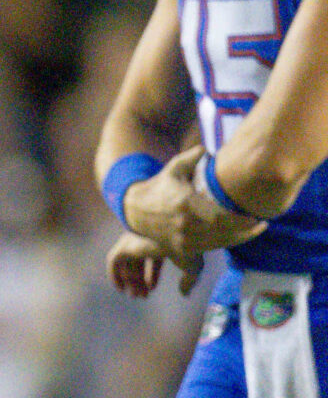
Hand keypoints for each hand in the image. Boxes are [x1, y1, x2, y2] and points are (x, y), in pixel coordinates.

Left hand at [106, 231, 181, 298]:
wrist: (175, 234)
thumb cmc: (187, 249)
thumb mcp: (192, 267)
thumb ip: (188, 281)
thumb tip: (184, 294)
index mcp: (162, 240)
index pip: (153, 258)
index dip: (153, 275)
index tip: (152, 288)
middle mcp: (145, 239)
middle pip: (138, 262)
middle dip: (139, 280)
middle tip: (141, 296)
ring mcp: (134, 241)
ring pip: (127, 263)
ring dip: (130, 281)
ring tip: (135, 296)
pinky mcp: (124, 246)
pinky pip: (114, 261)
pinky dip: (115, 274)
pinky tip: (120, 288)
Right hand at [124, 144, 266, 258]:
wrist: (135, 209)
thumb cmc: (160, 186)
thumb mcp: (173, 168)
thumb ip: (190, 158)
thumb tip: (206, 148)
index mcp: (185, 203)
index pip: (219, 217)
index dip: (240, 221)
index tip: (256, 218)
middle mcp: (184, 224)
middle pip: (222, 232)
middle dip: (244, 231)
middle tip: (261, 225)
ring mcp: (181, 238)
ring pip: (216, 243)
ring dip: (238, 239)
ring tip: (254, 231)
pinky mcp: (180, 248)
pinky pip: (207, 249)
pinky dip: (224, 244)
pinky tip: (236, 237)